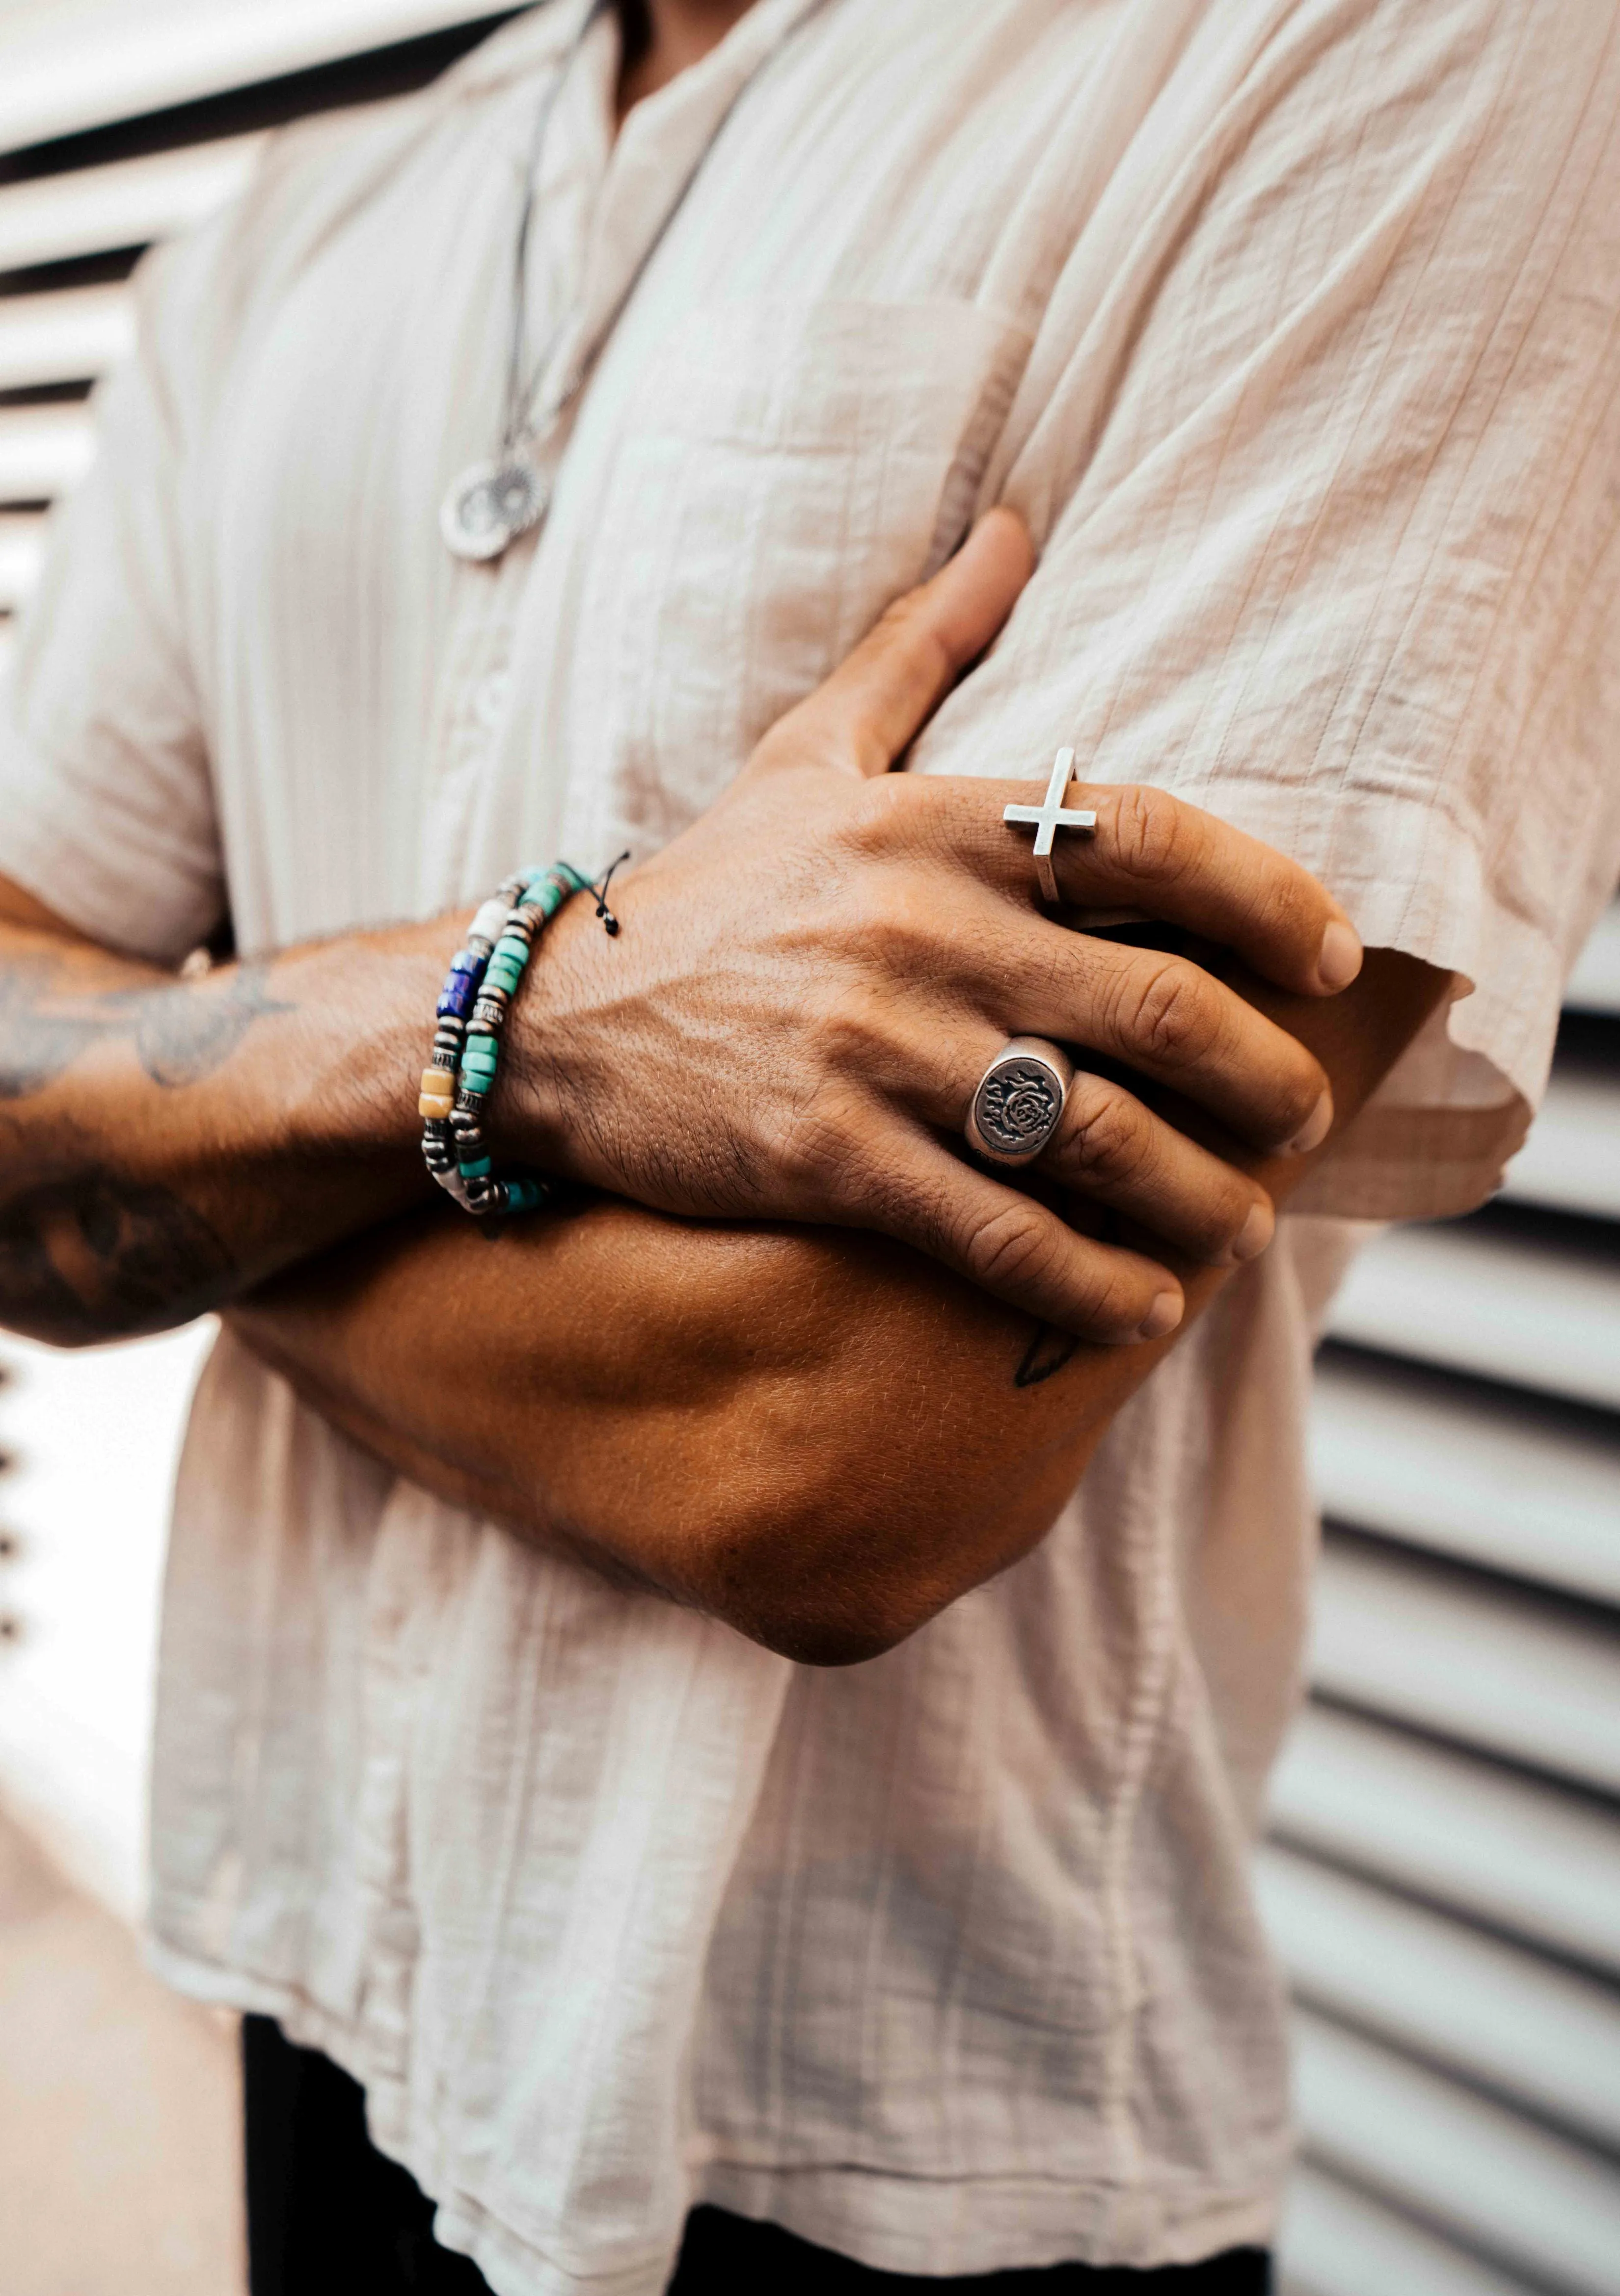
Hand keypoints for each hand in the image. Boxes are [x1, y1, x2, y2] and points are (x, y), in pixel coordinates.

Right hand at [510, 510, 1362, 1343]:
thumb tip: (1014, 528)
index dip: (1268, 900)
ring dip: (1201, 1195)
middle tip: (1305, 1117)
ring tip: (1244, 1226)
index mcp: (934, 823)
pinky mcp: (827, 1157)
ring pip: (1095, 1135)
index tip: (1332, 958)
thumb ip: (921, 644)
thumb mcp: (807, 749)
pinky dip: (1087, 1281)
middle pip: (1158, 1006)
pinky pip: (996, 1233)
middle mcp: (920, 928)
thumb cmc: (708, 890)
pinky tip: (1143, 1306)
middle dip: (1266, 1078)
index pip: (1147, 837)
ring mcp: (875, 1048)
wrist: (551, 1020)